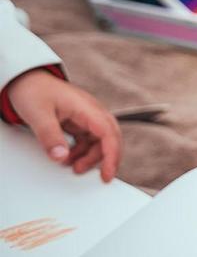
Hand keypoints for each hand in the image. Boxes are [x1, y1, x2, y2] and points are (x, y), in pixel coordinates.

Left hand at [6, 70, 121, 181]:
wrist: (25, 80)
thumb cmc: (33, 91)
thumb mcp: (38, 115)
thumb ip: (50, 137)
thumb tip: (62, 157)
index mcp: (86, 108)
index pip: (108, 132)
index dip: (112, 155)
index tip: (107, 174)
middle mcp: (91, 111)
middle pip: (110, 137)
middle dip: (106, 158)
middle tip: (100, 177)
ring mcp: (86, 116)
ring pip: (99, 140)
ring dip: (90, 156)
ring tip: (73, 166)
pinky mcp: (79, 121)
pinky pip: (88, 139)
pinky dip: (81, 151)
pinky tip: (68, 157)